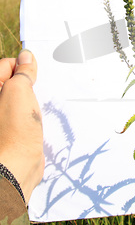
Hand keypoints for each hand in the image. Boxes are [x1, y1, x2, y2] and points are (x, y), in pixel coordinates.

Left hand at [0, 50, 43, 203]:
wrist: (14, 169)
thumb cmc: (13, 130)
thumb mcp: (19, 91)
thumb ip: (22, 71)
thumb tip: (26, 55)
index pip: (7, 65)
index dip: (22, 68)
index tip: (33, 77)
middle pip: (15, 81)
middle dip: (30, 83)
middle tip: (38, 93)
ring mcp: (5, 117)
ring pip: (23, 98)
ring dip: (34, 100)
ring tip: (38, 110)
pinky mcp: (14, 130)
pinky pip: (27, 113)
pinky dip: (35, 114)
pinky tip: (40, 121)